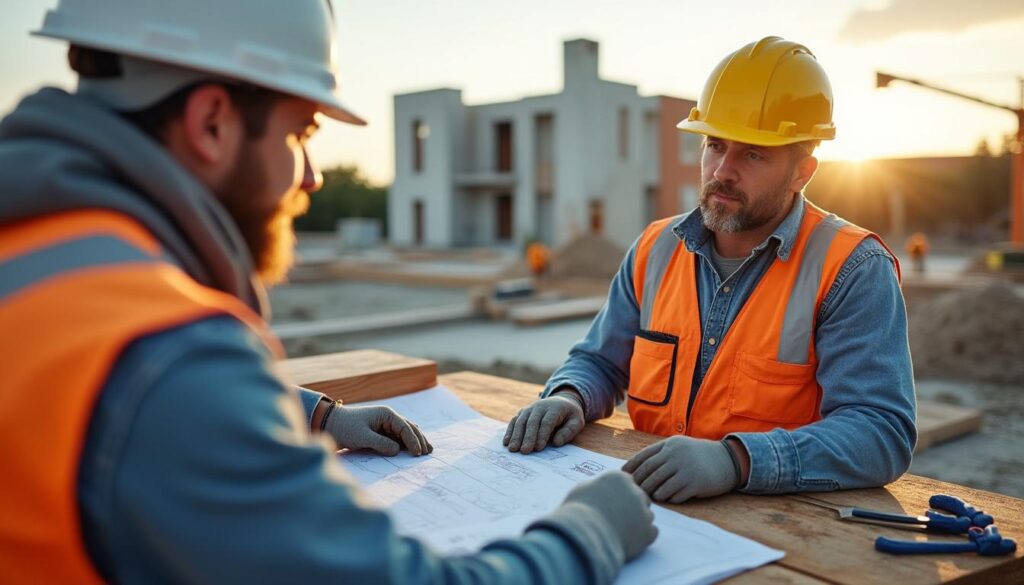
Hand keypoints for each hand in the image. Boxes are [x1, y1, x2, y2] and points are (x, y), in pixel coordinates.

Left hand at [324, 405, 431, 456]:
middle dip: (420, 439)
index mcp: (386, 414)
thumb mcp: (362, 436)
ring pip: (405, 432)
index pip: (405, 427)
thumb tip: (397, 451)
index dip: (414, 440)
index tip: (418, 453)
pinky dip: (406, 443)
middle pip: (409, 428)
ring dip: (415, 441)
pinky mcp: (380, 432)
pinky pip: (397, 437)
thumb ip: (381, 444)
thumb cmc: (345, 428)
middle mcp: (388, 418)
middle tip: (429, 452)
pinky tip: (412, 449)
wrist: (329, 425)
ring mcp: (385, 424)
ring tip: (426, 450)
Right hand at [503, 392, 584, 453]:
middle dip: (528, 437)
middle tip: (524, 451)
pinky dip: (510, 431)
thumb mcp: (577, 421)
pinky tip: (506, 442)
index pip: (547, 422)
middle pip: (532, 422)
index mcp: (554, 408)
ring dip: (516, 436)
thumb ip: (569, 431)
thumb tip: (557, 442)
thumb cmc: (570, 415)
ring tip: (513, 449)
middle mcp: (540, 406)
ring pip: (521, 421)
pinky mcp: (522, 412)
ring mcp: (529, 409)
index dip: (542, 434)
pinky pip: (514, 421)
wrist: (561, 400)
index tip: (538, 448)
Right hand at [553, 471, 657, 561]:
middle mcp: (636, 492)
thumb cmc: (579, 510)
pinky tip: (628, 540)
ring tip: (619, 530)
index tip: (611, 501)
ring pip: (647, 515)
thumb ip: (597, 487)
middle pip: (640, 497)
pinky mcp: (648, 532)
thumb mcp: (582, 489)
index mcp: (620, 478)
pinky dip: (643, 537)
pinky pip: (651, 532)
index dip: (619, 492)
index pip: (627, 481)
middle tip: (616, 517)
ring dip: (638, 521)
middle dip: (631, 505)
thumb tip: (598, 490)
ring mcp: (644, 512)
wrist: (585, 533)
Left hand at [622, 436, 738, 503]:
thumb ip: (661, 454)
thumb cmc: (699, 455)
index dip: (630, 467)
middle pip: (648, 472)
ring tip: (648, 497)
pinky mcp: (695, 484)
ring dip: (651, 493)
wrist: (728, 460)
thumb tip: (637, 468)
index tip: (621, 475)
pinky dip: (668, 498)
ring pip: (659, 485)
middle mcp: (676, 455)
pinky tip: (667, 499)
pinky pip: (674, 495)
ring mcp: (685, 470)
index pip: (643, 456)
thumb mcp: (680, 447)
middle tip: (632, 491)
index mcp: (670, 445)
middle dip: (638, 483)